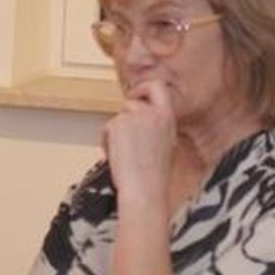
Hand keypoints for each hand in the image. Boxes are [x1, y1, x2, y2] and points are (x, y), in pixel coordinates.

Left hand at [102, 80, 174, 204]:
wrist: (144, 188)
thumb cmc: (154, 175)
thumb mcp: (165, 143)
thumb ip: (154, 126)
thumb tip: (138, 118)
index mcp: (167, 117)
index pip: (158, 86)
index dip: (144, 87)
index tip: (137, 95)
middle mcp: (152, 113)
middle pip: (130, 100)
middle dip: (123, 113)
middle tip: (120, 128)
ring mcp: (134, 117)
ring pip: (118, 117)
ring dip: (116, 133)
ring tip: (123, 154)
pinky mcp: (118, 124)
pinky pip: (107, 128)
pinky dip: (107, 141)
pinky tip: (116, 156)